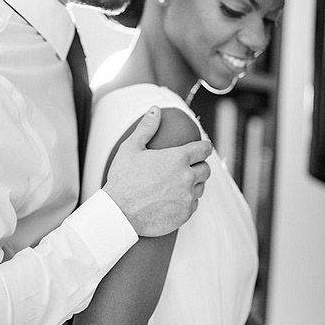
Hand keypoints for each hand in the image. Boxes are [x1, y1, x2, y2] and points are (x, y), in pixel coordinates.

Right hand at [103, 106, 211, 236]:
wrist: (119, 213)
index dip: (204, 148)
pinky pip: (193, 205)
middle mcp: (187, 178)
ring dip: (193, 185)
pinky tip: (173, 200)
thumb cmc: (123, 180)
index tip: (201, 149)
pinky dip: (187, 202)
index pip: (204, 149)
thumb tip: (155, 110)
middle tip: (186, 168)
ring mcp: (187, 197)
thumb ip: (146, 128)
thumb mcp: (131, 149)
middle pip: (205, 170)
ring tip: (178, 184)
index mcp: (178, 158)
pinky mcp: (184, 214)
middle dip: (199, 166)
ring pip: (200, 188)